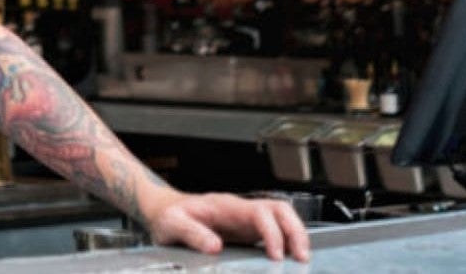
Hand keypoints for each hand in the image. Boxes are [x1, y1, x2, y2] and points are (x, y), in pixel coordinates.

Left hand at [143, 191, 310, 262]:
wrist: (163, 210)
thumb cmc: (168, 215)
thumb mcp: (172, 224)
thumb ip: (191, 233)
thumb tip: (215, 247)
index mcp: (225, 206)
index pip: (260, 212)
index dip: (272, 232)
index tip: (275, 254)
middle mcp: (240, 210)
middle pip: (280, 210)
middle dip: (296, 230)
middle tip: (302, 256)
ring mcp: (245, 220)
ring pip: (281, 218)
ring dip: (295, 236)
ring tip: (302, 259)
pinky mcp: (246, 231)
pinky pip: (273, 232)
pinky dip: (286, 243)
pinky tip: (288, 260)